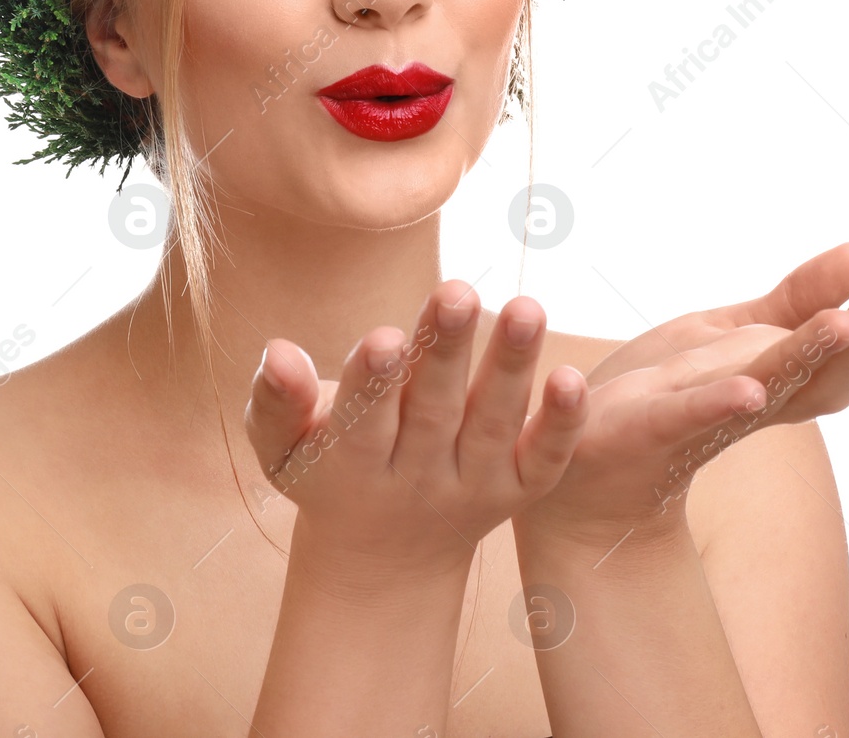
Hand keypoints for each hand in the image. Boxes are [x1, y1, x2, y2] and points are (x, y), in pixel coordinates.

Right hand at [244, 281, 590, 579]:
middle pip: (433, 412)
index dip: (373, 383)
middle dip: (444, 352)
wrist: (383, 557)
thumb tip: (277, 350)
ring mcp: (472, 485)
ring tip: (526, 309)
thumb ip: (276, 401)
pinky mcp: (517, 490)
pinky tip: (573, 378)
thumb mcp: (282, 447)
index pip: (363, 422)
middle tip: (455, 291)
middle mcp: (416, 477)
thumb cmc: (324, 471)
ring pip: (493, 426)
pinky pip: (544, 462)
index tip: (382, 338)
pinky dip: (561, 426)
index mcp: (351, 465)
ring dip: (511, 368)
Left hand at [515, 241, 848, 547]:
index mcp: (782, 383)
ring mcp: (710, 419)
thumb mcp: (737, 330)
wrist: (586, 460)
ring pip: (775, 392)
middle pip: (832, 377)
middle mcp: (759, 407)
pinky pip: (692, 418)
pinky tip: (748, 390)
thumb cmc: (667, 390)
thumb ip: (801, 297)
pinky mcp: (652, 426)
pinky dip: (721, 404)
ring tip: (845, 320)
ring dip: (812, 356)